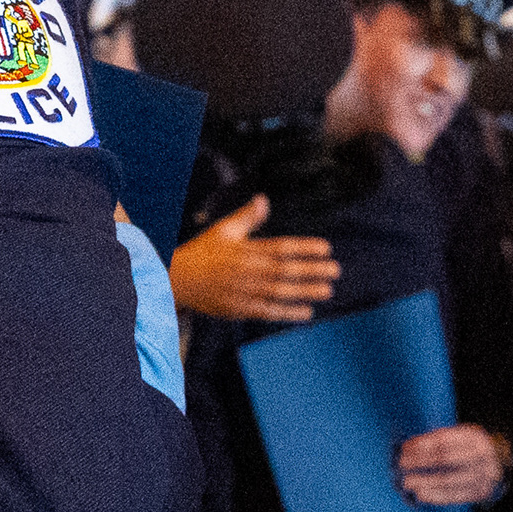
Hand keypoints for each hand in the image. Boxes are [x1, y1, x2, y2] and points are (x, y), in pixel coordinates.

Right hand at [166, 196, 338, 323]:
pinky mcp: (240, 309)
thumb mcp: (223, 230)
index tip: (326, 247)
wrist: (177, 280)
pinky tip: (307, 312)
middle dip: (312, 270)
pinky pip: (268, 312)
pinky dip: (288, 313)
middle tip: (335, 270)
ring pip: (279, 292)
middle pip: (284, 270)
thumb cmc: (203, 252)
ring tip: (328, 290)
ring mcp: (243, 292)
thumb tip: (264, 199)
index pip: (281, 246)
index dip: (305, 247)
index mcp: (245, 249)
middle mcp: (247, 271)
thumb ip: (247, 217)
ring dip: (305, 292)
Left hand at [394, 422, 506, 506]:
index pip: (444, 440)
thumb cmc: (470, 448)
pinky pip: (454, 496)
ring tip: (407, 482)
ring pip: (448, 480)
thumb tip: (408, 448)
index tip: (405, 448)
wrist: (499, 464)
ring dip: (424, 481)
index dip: (422, 444)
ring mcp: (482, 476)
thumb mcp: (462, 436)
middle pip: (445, 459)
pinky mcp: (480, 493)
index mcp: (475, 438)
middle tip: (401, 463)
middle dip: (420, 461)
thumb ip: (440, 440)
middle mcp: (481, 456)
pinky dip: (435, 496)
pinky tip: (420, 494)